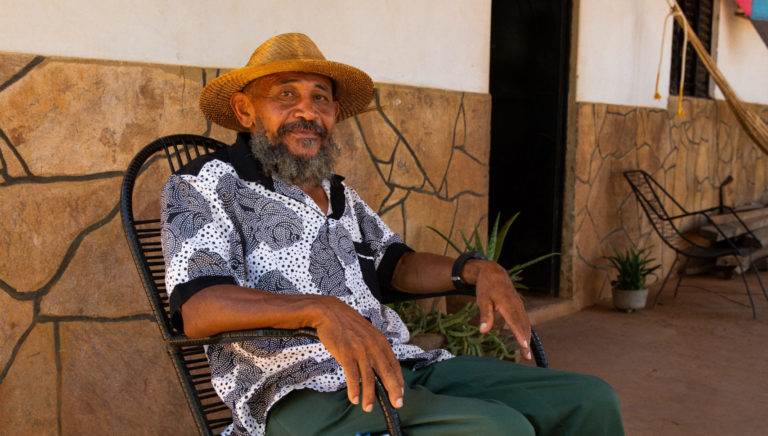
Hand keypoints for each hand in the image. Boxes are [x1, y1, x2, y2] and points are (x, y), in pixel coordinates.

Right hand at [312, 296, 404, 411]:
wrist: (328, 312)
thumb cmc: (346, 324)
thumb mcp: (366, 332)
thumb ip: (374, 347)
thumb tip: (378, 365)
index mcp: (380, 341)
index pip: (394, 364)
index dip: (398, 380)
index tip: (400, 392)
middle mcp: (373, 346)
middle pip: (386, 373)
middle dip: (393, 390)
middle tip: (397, 404)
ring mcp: (360, 350)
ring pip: (369, 378)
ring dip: (370, 396)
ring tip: (368, 408)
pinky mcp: (346, 354)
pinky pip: (353, 376)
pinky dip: (354, 390)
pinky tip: (354, 399)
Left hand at [465, 260, 532, 359]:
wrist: (494, 272)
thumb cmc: (486, 287)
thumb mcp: (482, 300)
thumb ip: (485, 315)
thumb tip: (483, 331)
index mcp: (508, 305)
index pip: (515, 323)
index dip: (520, 335)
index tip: (524, 346)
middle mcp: (517, 306)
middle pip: (524, 326)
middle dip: (526, 342)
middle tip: (526, 357)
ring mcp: (520, 306)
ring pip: (526, 324)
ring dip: (528, 338)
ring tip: (526, 353)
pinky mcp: (519, 306)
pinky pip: (525, 320)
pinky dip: (526, 330)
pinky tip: (525, 339)